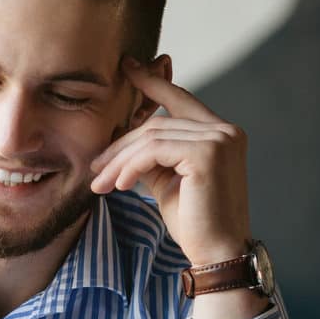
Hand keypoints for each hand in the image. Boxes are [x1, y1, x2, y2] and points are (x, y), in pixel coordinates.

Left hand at [90, 58, 268, 318]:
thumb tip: (121, 144)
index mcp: (219, 132)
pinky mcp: (208, 154)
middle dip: (120, 145)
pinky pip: (153, 151)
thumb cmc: (194, 221)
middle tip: (94, 168)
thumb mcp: (166, 181)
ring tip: (100, 184)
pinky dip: (130, 168)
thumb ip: (151, 156)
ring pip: (151, 137)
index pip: (179, 99)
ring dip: (119, 161)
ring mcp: (220, 139)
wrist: (216, 252)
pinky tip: (118, 186)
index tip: (126, 66)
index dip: (152, 81)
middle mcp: (224, 130)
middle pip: (156, 123)